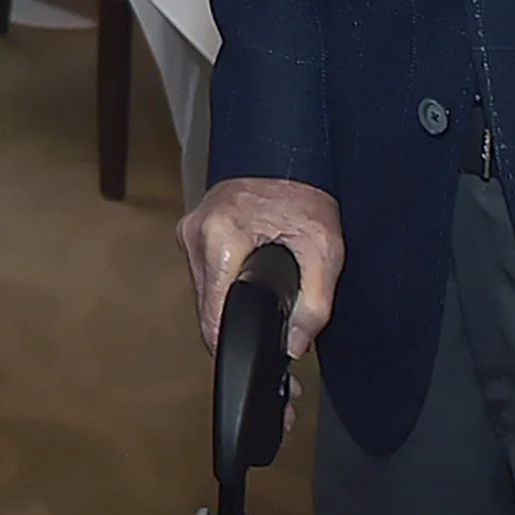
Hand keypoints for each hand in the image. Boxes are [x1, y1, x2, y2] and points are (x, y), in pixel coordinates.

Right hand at [180, 176, 345, 359]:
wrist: (288, 156)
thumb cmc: (304, 194)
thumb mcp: (324, 250)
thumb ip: (315, 304)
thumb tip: (294, 345)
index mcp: (221, 236)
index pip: (213, 316)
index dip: (237, 343)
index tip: (258, 358)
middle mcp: (196, 234)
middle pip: (208, 308)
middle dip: (238, 326)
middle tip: (274, 325)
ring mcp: (190, 231)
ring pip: (204, 293)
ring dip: (229, 305)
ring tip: (262, 301)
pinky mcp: (193, 230)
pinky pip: (205, 274)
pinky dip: (226, 284)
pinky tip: (248, 281)